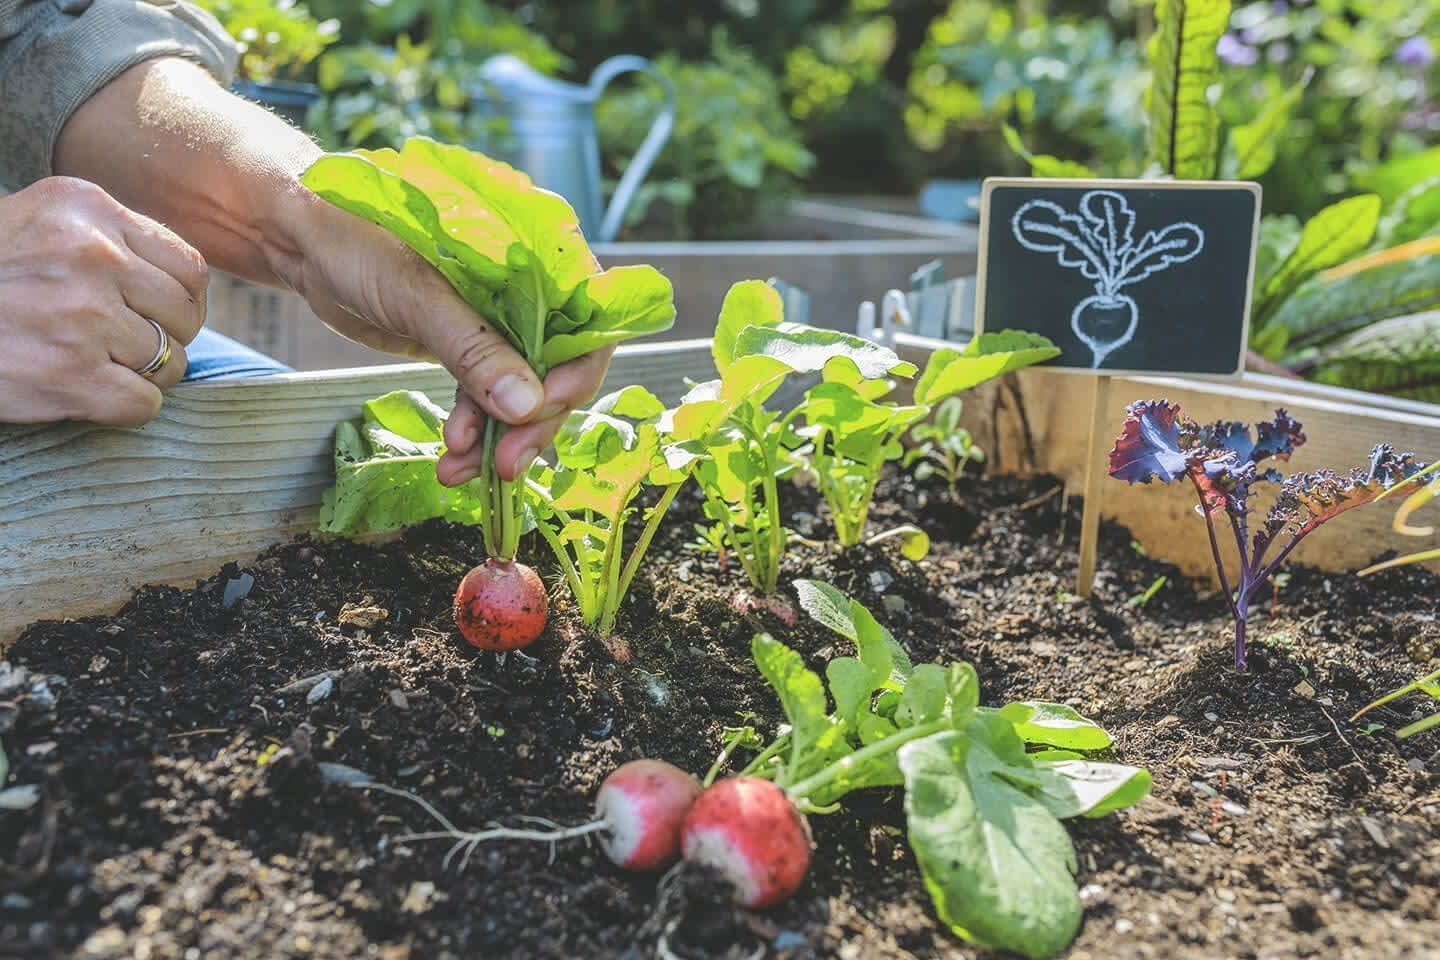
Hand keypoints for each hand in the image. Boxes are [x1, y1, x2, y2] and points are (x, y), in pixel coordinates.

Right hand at [0, 178, 208, 426]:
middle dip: (166, 339)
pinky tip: (90, 394)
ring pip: (170, 362)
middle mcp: (91, 255)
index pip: (189, 268)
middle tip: (123, 347)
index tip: (152, 315)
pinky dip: (127, 407)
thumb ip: (108, 240)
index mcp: (87, 209)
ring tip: (95, 365)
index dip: (180, 302)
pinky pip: (145, 403)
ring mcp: (82, 316)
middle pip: (185, 316)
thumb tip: (187, 289)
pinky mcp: (70, 374)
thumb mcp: (38, 226)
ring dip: (142, 375)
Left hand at [261, 183, 612, 482]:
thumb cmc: (356, 236)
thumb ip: (476, 351)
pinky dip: (475, 430)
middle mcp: (529, 289)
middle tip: (505, 464)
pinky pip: (488, 395)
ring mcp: (499, 320)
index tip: (542, 412)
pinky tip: (453, 454)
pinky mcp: (467, 344)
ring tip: (460, 467)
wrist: (299, 235)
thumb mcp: (419, 296)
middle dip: (533, 421)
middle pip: (561, 367)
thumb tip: (528, 407)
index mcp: (536, 253)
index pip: (590, 320)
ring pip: (523, 390)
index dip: (577, 372)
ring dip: (499, 437)